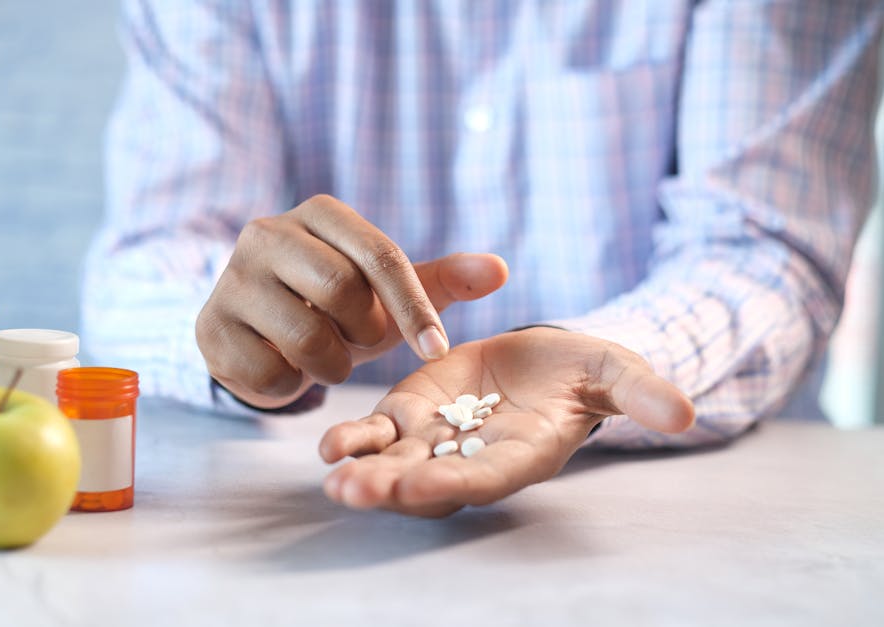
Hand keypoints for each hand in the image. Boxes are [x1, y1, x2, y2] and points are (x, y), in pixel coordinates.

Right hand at [196, 194, 508, 408]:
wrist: (262, 331)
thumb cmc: (337, 306)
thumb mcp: (391, 291)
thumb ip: (444, 279)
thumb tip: (500, 270)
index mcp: (319, 213)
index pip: (380, 255)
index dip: (415, 308)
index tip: (438, 351)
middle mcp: (267, 232)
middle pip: (341, 293)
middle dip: (365, 333)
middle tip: (358, 341)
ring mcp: (231, 279)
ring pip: (306, 337)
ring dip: (332, 364)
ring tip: (326, 355)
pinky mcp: (210, 327)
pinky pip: (270, 372)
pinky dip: (292, 385)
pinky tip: (287, 367)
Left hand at [319, 327, 694, 516]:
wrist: (543, 360)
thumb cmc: (584, 371)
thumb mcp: (614, 371)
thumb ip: (639, 394)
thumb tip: (686, 414)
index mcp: (522, 454)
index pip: (489, 478)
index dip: (459, 483)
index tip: (426, 486)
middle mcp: (473, 457)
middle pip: (430, 483)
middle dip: (395, 490)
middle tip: (357, 491)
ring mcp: (437, 439)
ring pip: (395, 464)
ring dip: (364, 472)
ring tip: (335, 478)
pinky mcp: (411, 412)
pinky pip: (378, 433)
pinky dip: (355, 440)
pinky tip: (328, 445)